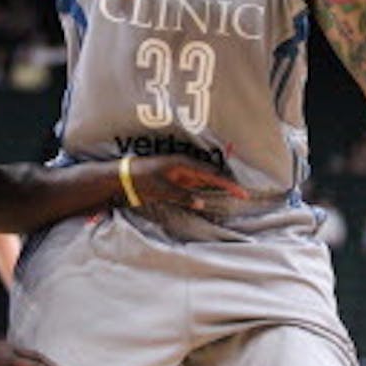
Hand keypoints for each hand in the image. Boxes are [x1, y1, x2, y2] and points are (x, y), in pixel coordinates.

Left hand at [127, 154, 248, 211]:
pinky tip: (212, 194)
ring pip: (204, 179)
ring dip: (218, 185)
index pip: (211, 173)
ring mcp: (180, 172)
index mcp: (183, 164)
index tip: (241, 192)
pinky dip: (205, 189)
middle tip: (242, 194)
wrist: (122, 177)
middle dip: (227, 183)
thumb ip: (183, 195)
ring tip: (234, 194)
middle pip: (211, 174)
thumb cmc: (141, 180)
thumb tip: (201, 202)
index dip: (227, 183)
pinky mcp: (174, 179)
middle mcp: (184, 166)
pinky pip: (195, 184)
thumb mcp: (162, 190)